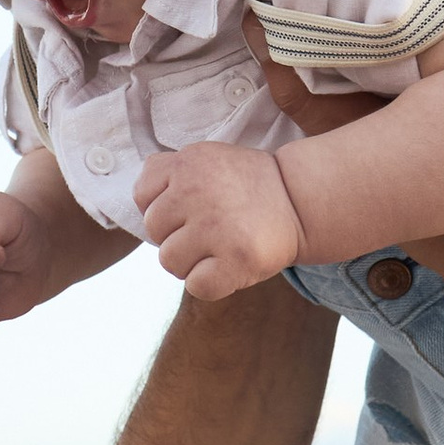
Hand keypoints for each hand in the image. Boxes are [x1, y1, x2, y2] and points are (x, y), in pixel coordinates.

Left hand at [134, 139, 304, 299]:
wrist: (301, 201)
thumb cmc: (250, 186)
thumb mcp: (209, 158)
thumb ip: (171, 171)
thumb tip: (142, 199)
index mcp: (188, 163)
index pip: (143, 196)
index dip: (163, 209)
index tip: (189, 210)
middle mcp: (196, 191)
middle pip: (154, 231)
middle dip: (177, 236)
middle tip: (210, 231)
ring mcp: (215, 226)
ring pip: (170, 262)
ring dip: (192, 263)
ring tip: (220, 248)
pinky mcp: (236, 258)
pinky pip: (197, 286)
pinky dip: (211, 284)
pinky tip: (230, 267)